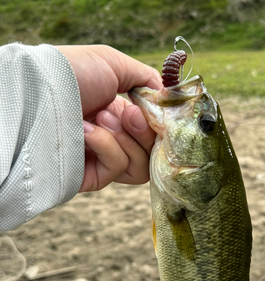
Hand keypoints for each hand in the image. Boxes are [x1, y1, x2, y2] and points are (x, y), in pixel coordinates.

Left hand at [57, 45, 161, 190]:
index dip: (160, 127)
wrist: (41, 91)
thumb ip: (147, 79)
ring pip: (140, 168)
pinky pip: (116, 169)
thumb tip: (168, 98)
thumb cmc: (72, 74)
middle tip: (125, 113)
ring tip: (100, 118)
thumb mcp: (114, 64)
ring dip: (125, 139)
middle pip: (152, 155)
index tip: (157, 111)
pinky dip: (106, 146)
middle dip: (143, 132)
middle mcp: (114, 141)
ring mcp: (102, 161)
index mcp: (120, 117)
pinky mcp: (91, 177)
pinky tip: (86, 131)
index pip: (156, 136)